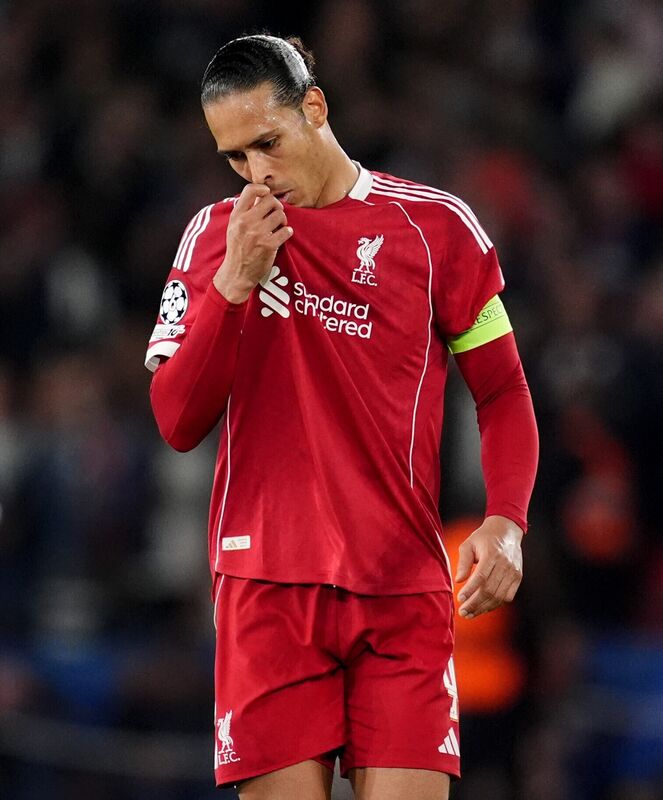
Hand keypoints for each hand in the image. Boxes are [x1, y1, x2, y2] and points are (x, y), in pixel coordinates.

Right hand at [213, 184, 293, 302]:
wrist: (237, 273)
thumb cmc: (237, 249)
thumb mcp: (234, 227)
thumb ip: (245, 212)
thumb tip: (261, 196)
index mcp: (237, 216)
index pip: (250, 190)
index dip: (262, 188)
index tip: (267, 193)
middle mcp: (246, 222)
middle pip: (270, 200)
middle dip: (277, 206)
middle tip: (276, 215)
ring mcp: (258, 233)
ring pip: (280, 215)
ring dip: (283, 221)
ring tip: (279, 227)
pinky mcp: (269, 245)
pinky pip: (286, 231)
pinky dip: (287, 232)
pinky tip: (283, 235)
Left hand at [455, 515, 522, 618]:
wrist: (507, 531)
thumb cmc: (484, 537)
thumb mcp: (469, 544)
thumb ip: (463, 562)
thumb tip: (459, 580)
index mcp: (492, 554)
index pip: (481, 577)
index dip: (470, 590)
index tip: (460, 599)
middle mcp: (505, 564)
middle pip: (490, 589)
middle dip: (475, 604)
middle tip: (463, 612)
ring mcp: (513, 572)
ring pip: (499, 596)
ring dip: (484, 608)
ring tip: (470, 614)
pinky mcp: (518, 577)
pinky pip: (508, 596)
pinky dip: (495, 604)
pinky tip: (484, 608)